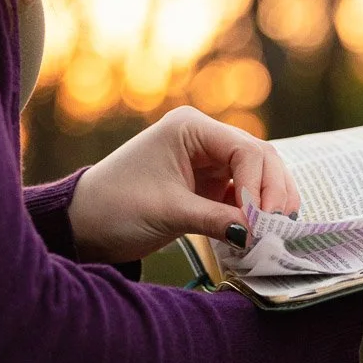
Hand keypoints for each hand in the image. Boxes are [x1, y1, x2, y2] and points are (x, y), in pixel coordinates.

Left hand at [67, 104, 300, 265]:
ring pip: (259, 175)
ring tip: (274, 235)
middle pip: (260, 158)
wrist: (85, 224)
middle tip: (277, 230)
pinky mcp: (209, 184)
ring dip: (269, 203)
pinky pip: (245, 193)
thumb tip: (259, 235)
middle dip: (272, 194)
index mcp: (191, 128)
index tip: (257, 222)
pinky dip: (255, 213)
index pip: (245, 149)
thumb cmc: (116, 208)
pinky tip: (260, 234)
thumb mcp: (169, 212)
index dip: (259, 185)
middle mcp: (205, 137)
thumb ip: (217, 220)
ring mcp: (209, 160)